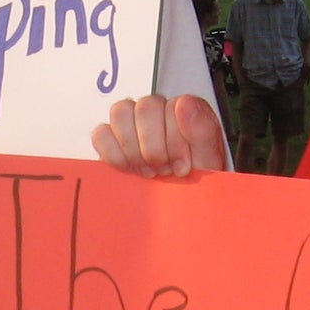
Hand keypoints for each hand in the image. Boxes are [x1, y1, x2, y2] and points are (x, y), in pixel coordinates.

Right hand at [92, 93, 226, 177]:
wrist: (179, 206)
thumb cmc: (196, 184)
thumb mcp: (208, 162)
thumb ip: (203, 131)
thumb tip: (184, 103)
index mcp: (185, 111)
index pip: (171, 106)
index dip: (174, 140)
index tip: (182, 167)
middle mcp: (158, 111)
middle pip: (145, 107)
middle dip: (153, 147)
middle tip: (163, 170)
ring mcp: (132, 123)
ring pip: (121, 112)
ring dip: (133, 148)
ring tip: (147, 172)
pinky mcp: (111, 139)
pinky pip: (101, 133)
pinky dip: (113, 154)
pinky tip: (128, 169)